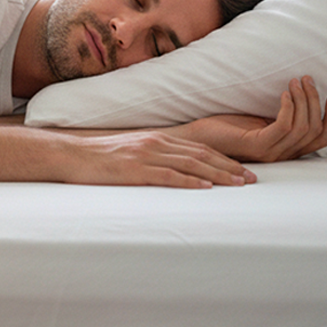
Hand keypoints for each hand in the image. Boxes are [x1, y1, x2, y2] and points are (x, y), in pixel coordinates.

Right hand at [63, 130, 257, 188]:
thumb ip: (155, 158)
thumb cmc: (101, 159)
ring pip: (191, 164)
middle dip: (230, 167)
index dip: (224, 159)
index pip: (199, 148)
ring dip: (218, 175)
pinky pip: (168, 176)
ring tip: (238, 184)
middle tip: (252, 180)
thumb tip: (175, 171)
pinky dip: (189, 182)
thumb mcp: (133, 153)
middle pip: (202, 155)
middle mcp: (157, 143)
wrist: (74, 155)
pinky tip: (205, 188)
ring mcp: (146, 156)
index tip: (244, 171)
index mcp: (158, 139)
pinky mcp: (136, 170)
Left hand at [172, 77, 326, 162]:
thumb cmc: (224, 125)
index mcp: (286, 148)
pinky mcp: (257, 145)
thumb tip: (299, 94)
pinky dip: (288, 108)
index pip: (321, 138)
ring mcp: (270, 152)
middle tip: (307, 78)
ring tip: (295, 81)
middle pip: (315, 130)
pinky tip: (283, 93)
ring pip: (302, 127)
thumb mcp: (259, 118)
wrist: (195, 138)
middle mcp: (282, 154)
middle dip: (316, 101)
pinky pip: (283, 126)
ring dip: (303, 100)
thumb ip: (279, 114)